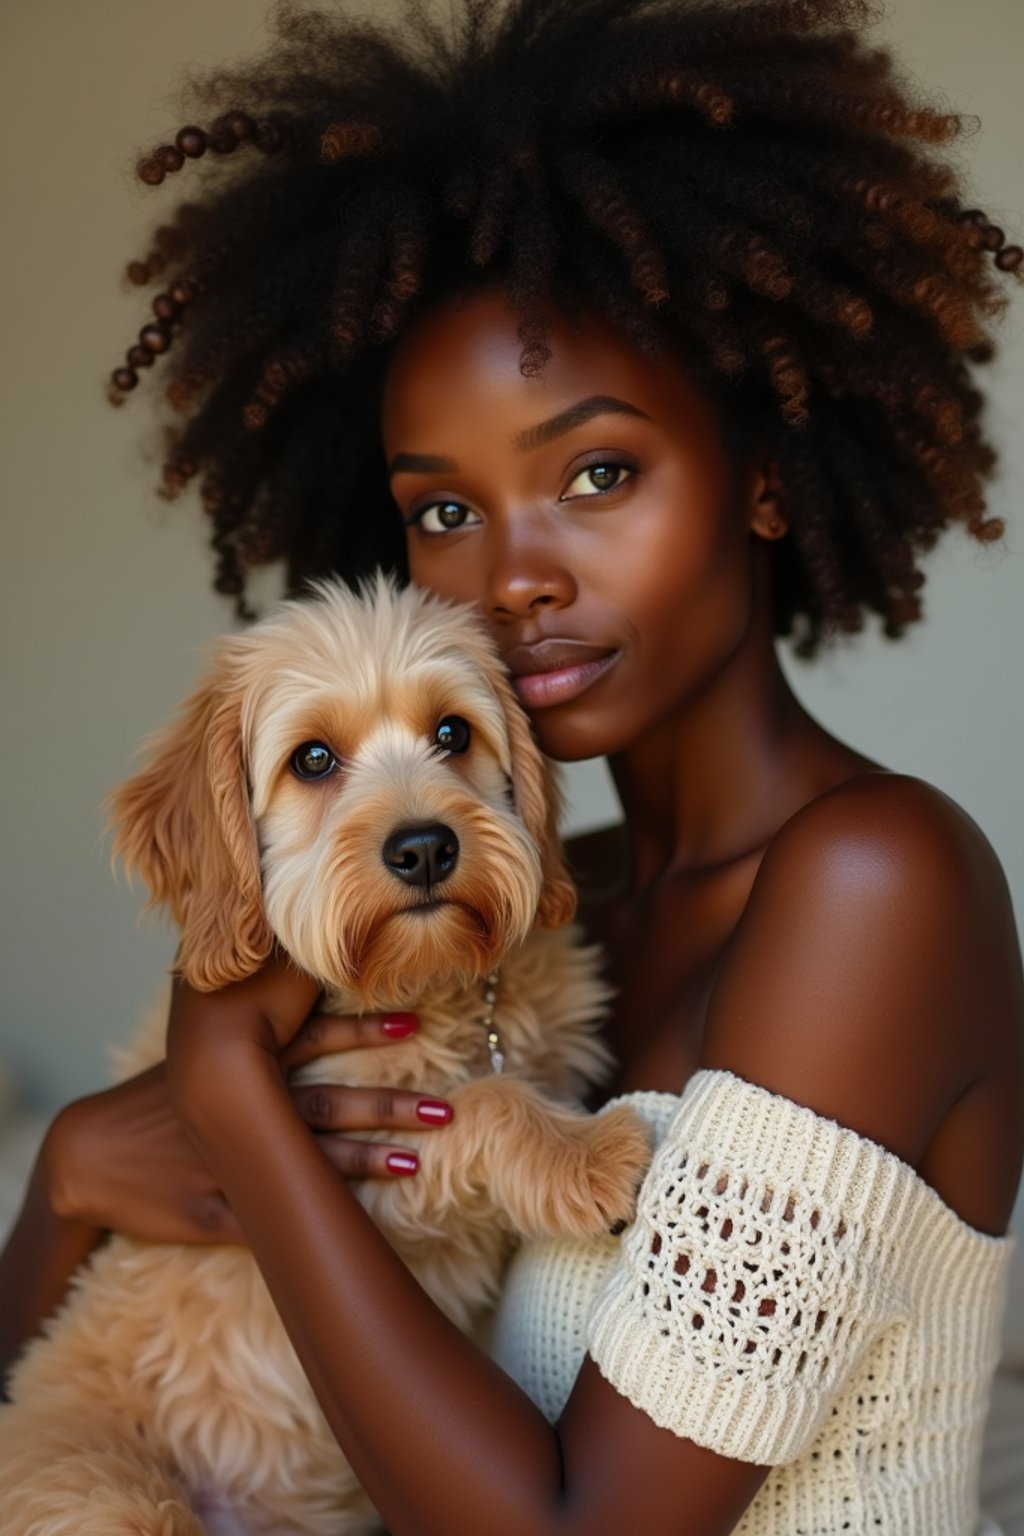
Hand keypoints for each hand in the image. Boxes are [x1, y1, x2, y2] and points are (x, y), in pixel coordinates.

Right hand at [49, 1012, 449, 1245]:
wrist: (87, 1156)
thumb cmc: (154, 1102)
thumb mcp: (199, 1059)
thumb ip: (251, 1035)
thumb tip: (303, 994)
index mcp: (242, 1069)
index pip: (312, 1043)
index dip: (362, 1030)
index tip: (414, 1022)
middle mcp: (243, 1110)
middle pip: (325, 1103)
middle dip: (385, 1104)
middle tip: (443, 1107)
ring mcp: (232, 1163)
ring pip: (307, 1162)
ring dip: (363, 1161)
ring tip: (415, 1162)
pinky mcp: (216, 1214)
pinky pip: (271, 1220)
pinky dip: (310, 1221)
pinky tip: (351, 1228)